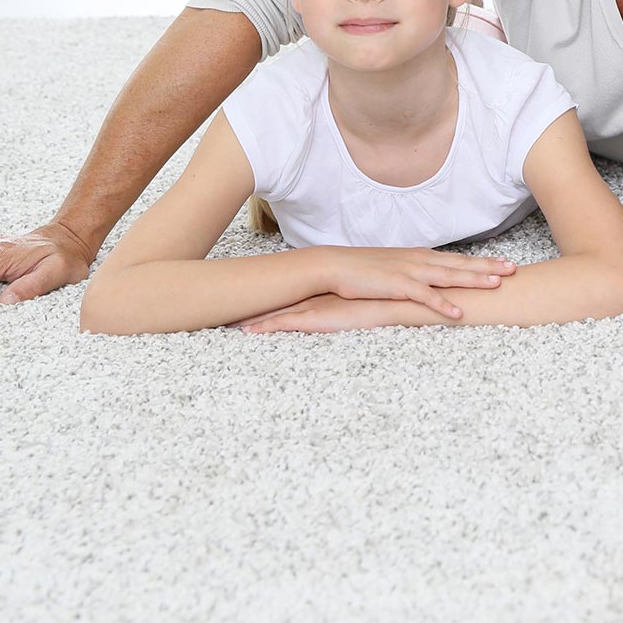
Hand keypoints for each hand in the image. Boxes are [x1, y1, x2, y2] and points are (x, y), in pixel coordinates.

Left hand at [234, 294, 408, 333]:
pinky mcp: (319, 319)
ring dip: (249, 316)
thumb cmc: (390, 301)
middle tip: (220, 304)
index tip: (245, 296)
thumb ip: (358, 300)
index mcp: (325, 290)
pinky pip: (285, 325)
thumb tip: (354, 304)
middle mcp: (315, 295)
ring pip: (274, 311)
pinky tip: (246, 332)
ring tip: (223, 320)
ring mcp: (315, 306)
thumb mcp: (370, 299)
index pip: (289, 291)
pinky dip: (264, 328)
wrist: (402, 301)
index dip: (266, 294)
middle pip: (275, 298)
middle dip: (249, 302)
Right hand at [320, 246, 516, 319]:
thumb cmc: (363, 270)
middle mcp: (420, 261)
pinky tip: (458, 313)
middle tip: (514, 269)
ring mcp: (410, 272)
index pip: (458, 259)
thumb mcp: (395, 268)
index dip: (482, 261)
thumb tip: (429, 281)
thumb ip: (414, 273)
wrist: (334, 266)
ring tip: (496, 284)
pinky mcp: (397, 286)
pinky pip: (425, 297)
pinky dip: (442, 305)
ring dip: (473, 280)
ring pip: (449, 277)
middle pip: (460, 264)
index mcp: (420, 257)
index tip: (504, 262)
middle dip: (488, 266)